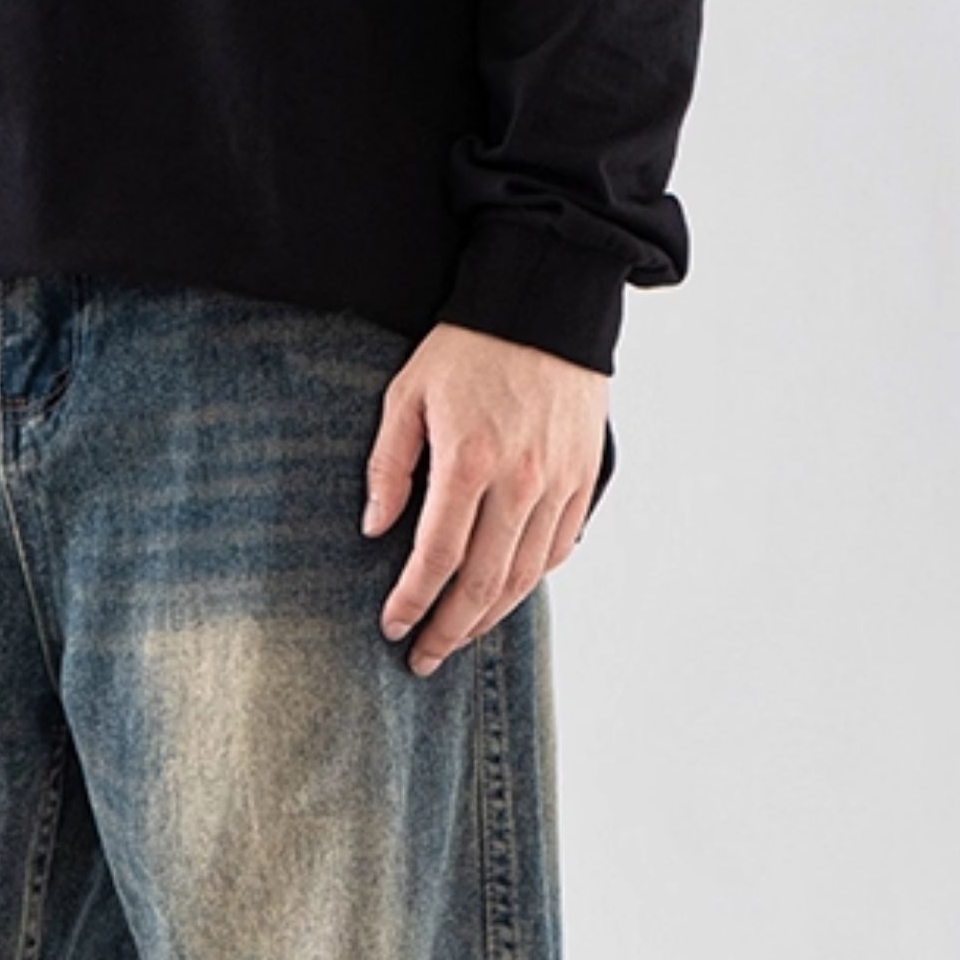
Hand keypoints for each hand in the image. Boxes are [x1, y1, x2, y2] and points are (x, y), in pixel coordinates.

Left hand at [362, 323, 607, 674]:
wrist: (548, 300)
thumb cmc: (469, 345)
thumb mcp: (407, 394)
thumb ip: (388, 466)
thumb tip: (375, 530)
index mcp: (470, 461)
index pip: (437, 557)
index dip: (412, 601)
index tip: (392, 627)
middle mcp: (520, 481)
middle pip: (483, 582)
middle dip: (449, 630)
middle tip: (422, 659)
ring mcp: (558, 483)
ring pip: (525, 576)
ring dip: (490, 617)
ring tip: (459, 638)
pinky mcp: (584, 477)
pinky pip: (558, 548)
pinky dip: (530, 581)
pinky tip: (504, 596)